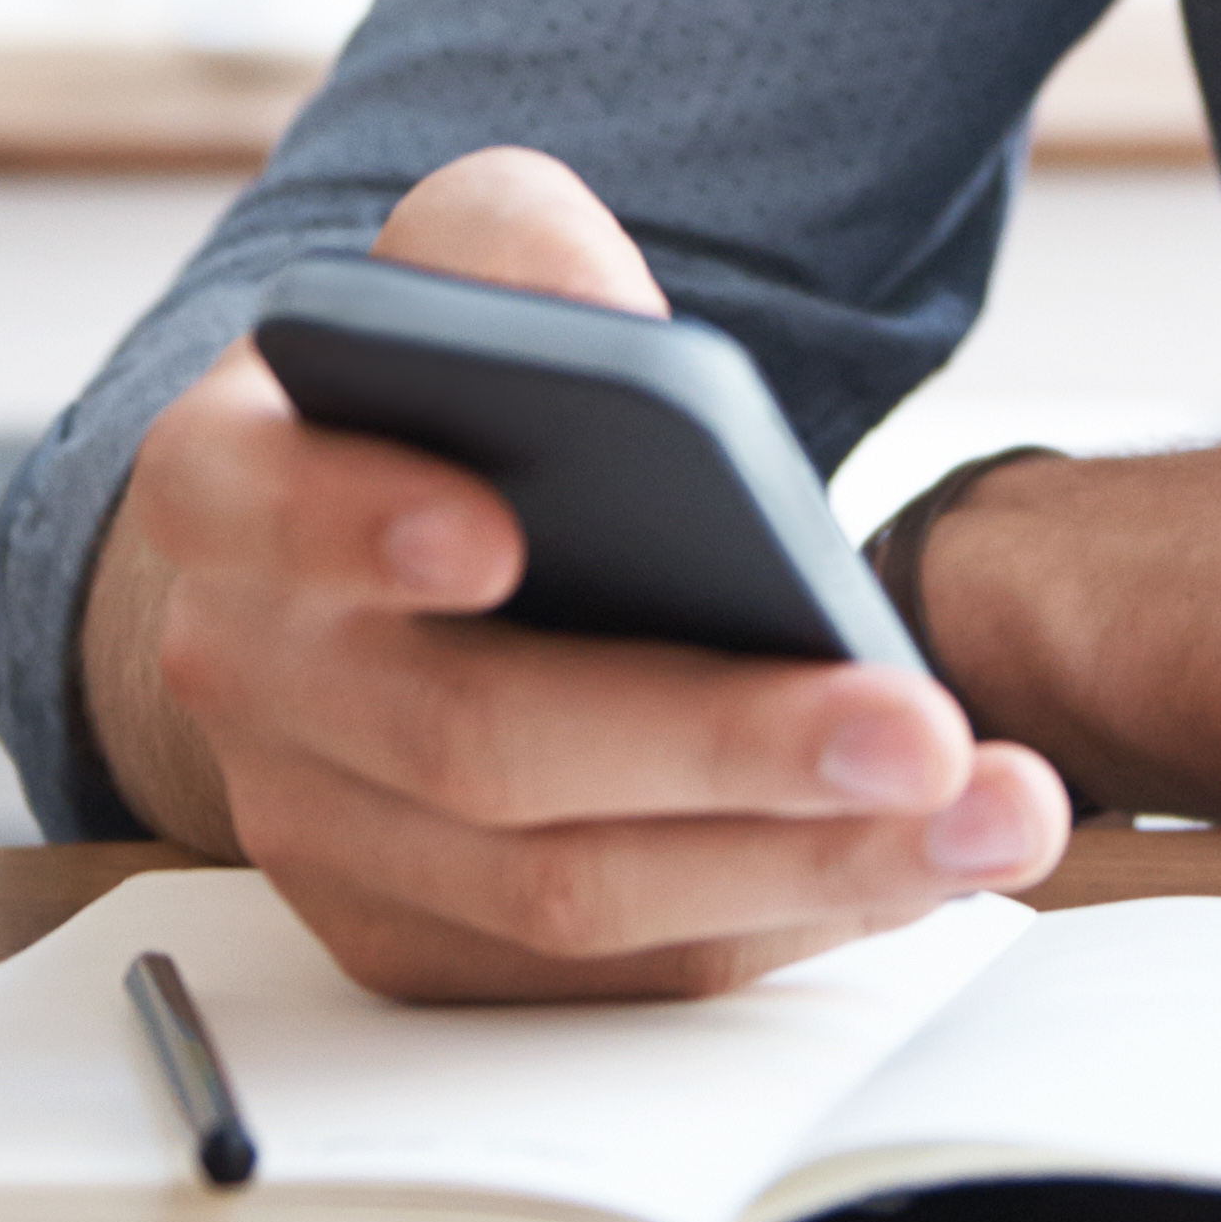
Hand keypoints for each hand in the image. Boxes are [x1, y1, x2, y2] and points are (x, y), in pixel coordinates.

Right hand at [76, 147, 1073, 1000]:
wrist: (383, 556)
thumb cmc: (447, 394)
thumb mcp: (470, 260)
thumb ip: (516, 251)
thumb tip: (600, 323)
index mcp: (226, 485)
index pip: (259, 506)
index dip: (358, 525)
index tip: (496, 536)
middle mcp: (251, 682)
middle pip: (474, 745)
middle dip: (716, 744)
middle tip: (918, 729)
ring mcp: (330, 840)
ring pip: (563, 896)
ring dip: (803, 864)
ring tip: (995, 811)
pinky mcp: (428, 949)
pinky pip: (619, 970)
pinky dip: (786, 920)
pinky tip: (930, 858)